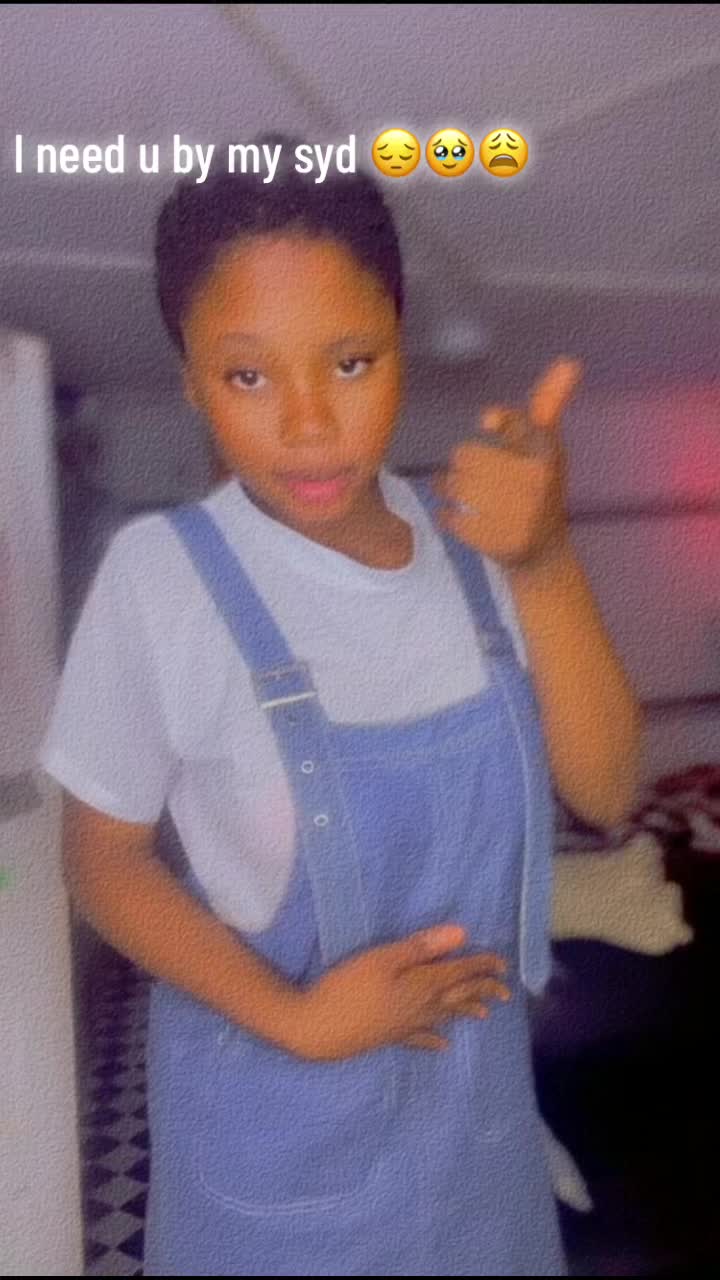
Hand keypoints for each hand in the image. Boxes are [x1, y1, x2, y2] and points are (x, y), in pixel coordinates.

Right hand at [284, 925, 510, 1061]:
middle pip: (458, 996)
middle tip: (505, 992)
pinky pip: (419, 1039)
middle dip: (482, 990)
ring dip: (465, 1012)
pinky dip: (433, 1039)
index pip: (460, 972)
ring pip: (444, 1017)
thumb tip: (461, 935)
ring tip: (484, 1014)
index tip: (503, 964)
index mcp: (421, 984)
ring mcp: (405, 1025)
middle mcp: (420, 1007)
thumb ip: (421, 947)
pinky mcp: (389, 1037)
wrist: (316, 1028)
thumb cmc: (347, 987)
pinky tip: (442, 1045)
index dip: (482, 966)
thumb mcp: (382, 959)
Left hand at [432, 356, 582, 569]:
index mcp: (548, 454)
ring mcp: (519, 514)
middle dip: (461, 466)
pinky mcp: (498, 541)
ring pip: (453, 486)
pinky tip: (463, 520)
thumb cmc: (539, 486)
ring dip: (448, 490)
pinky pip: (450, 517)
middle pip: (465, 455)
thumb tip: (570, 362)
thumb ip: (547, 405)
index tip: (486, 421)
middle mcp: (537, 482)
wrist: (543, 553)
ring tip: (462, 498)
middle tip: (474, 478)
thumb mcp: (546, 445)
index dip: (502, 421)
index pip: (521, 425)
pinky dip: (448, 518)